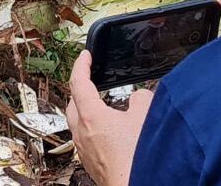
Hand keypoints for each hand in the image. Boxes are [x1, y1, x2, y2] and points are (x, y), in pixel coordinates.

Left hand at [66, 51, 153, 185]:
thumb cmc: (138, 159)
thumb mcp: (147, 117)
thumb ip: (142, 99)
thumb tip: (140, 97)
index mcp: (91, 116)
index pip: (79, 82)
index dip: (81, 65)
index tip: (85, 56)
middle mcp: (82, 133)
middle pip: (73, 103)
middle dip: (81, 89)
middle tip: (91, 81)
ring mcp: (84, 150)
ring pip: (77, 123)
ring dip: (86, 111)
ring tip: (103, 108)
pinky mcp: (90, 163)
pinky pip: (85, 140)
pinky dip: (93, 130)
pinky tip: (109, 134)